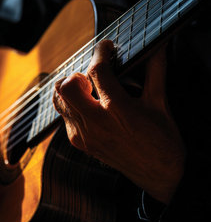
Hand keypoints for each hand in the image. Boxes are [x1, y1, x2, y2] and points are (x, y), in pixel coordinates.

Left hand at [53, 39, 185, 203]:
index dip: (100, 52)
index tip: (105, 47)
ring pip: (60, 102)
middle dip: (77, 74)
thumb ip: (156, 71)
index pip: (97, 71)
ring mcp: (85, 136)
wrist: (159, 175)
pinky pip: (65, 118)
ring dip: (70, 90)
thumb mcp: (160, 104)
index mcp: (117, 110)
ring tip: (87, 89)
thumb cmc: (162, 141)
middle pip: (65, 87)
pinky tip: (88, 107)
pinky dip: (72, 107)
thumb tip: (157, 47)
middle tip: (91, 74)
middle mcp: (96, 123)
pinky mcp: (81, 145)